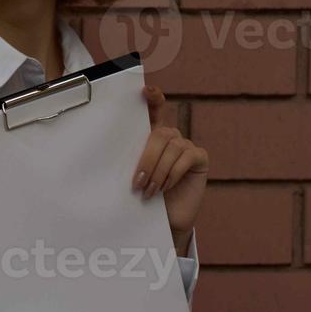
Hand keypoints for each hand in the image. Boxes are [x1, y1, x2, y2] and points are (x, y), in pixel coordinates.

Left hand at [133, 85, 209, 241]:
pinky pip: (186, 157)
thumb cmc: (145, 196)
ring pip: (172, 147)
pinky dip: (173, 173)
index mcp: (151, 136)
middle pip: (160, 134)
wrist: (164, 220)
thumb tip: (111, 151)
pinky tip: (165, 187)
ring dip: (158, 171)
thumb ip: (130, 159)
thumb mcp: (134, 175)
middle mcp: (170, 136)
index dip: (152, 98)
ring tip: (149, 191)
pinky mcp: (199, 158)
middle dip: (147, 159)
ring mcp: (186, 145)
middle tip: (137, 183)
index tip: (145, 91)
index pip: (154, 109)